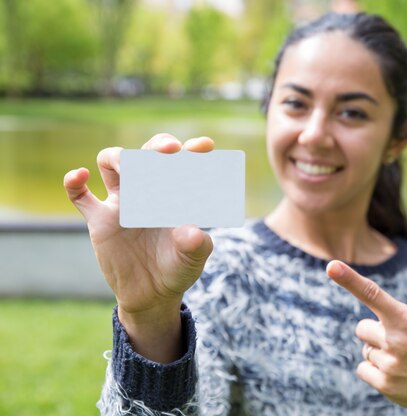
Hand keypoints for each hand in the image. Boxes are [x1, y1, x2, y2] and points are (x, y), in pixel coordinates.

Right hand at [64, 134, 213, 361]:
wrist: (152, 294)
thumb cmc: (178, 269)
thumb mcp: (193, 260)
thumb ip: (196, 246)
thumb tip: (191, 232)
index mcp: (175, 193)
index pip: (183, 163)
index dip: (192, 150)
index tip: (204, 146)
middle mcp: (149, 190)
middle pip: (147, 152)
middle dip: (158, 145)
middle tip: (171, 150)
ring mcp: (122, 202)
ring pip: (112, 162)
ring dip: (121, 157)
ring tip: (132, 166)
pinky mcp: (99, 220)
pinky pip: (79, 195)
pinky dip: (74, 182)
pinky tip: (80, 176)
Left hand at [326, 247, 406, 414]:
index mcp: (405, 318)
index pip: (372, 293)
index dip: (349, 279)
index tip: (331, 266)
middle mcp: (396, 340)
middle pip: (362, 327)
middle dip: (376, 332)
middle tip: (401, 340)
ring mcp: (390, 364)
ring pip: (364, 349)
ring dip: (378, 352)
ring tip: (403, 358)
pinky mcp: (385, 385)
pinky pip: (362, 368)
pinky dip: (374, 370)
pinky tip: (396, 372)